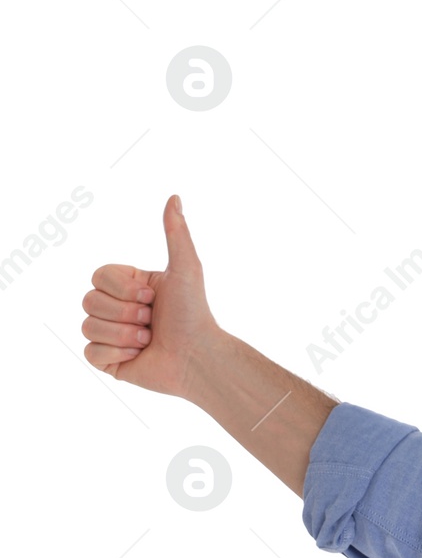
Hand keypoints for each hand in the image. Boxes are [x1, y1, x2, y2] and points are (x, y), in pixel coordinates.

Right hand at [80, 194, 222, 399]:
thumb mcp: (186, 268)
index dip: (123, 288)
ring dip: (124, 334)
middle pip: (88, 300)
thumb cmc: (194, 312)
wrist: (197, 357)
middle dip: (125, 312)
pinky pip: (90, 351)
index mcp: (130, 285)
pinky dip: (117, 353)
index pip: (98, 275)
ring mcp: (109, 334)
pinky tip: (140, 355)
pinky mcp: (106, 360)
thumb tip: (174, 197)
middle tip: (151, 319)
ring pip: (88, 325)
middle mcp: (117, 307)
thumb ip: (176, 233)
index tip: (151, 296)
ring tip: (149, 338)